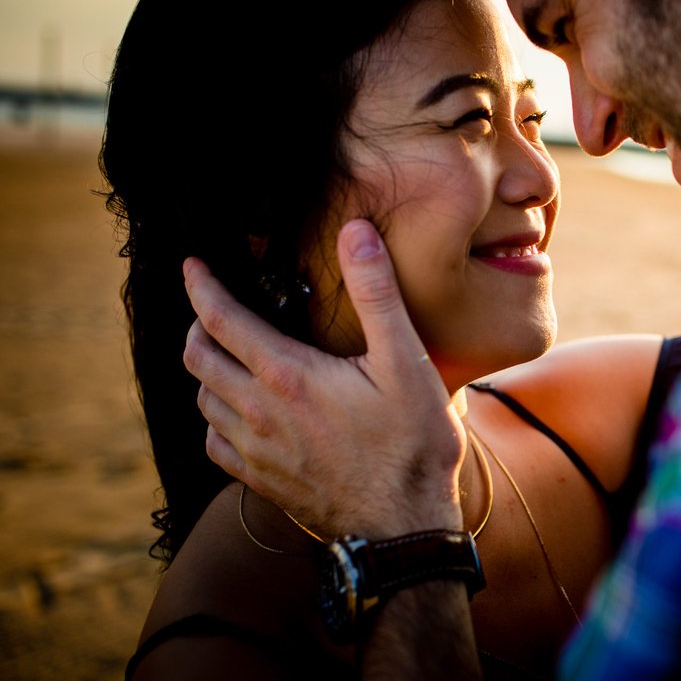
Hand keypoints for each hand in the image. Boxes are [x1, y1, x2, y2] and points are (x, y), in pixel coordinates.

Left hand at [182, 219, 465, 539]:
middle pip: (197, 358)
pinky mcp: (261, 482)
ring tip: (225, 354)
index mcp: (286, 375)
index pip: (220, 319)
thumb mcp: (405, 360)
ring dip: (206, 370)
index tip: (192, 266)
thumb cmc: (412, 443)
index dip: (200, 287)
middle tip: (213, 309)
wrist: (404, 526)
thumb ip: (375, 293)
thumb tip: (355, 231)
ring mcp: (255, 452)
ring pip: (203, 399)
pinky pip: (214, 443)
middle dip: (198, 325)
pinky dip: (215, 416)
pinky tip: (237, 412)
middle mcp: (258, 412)